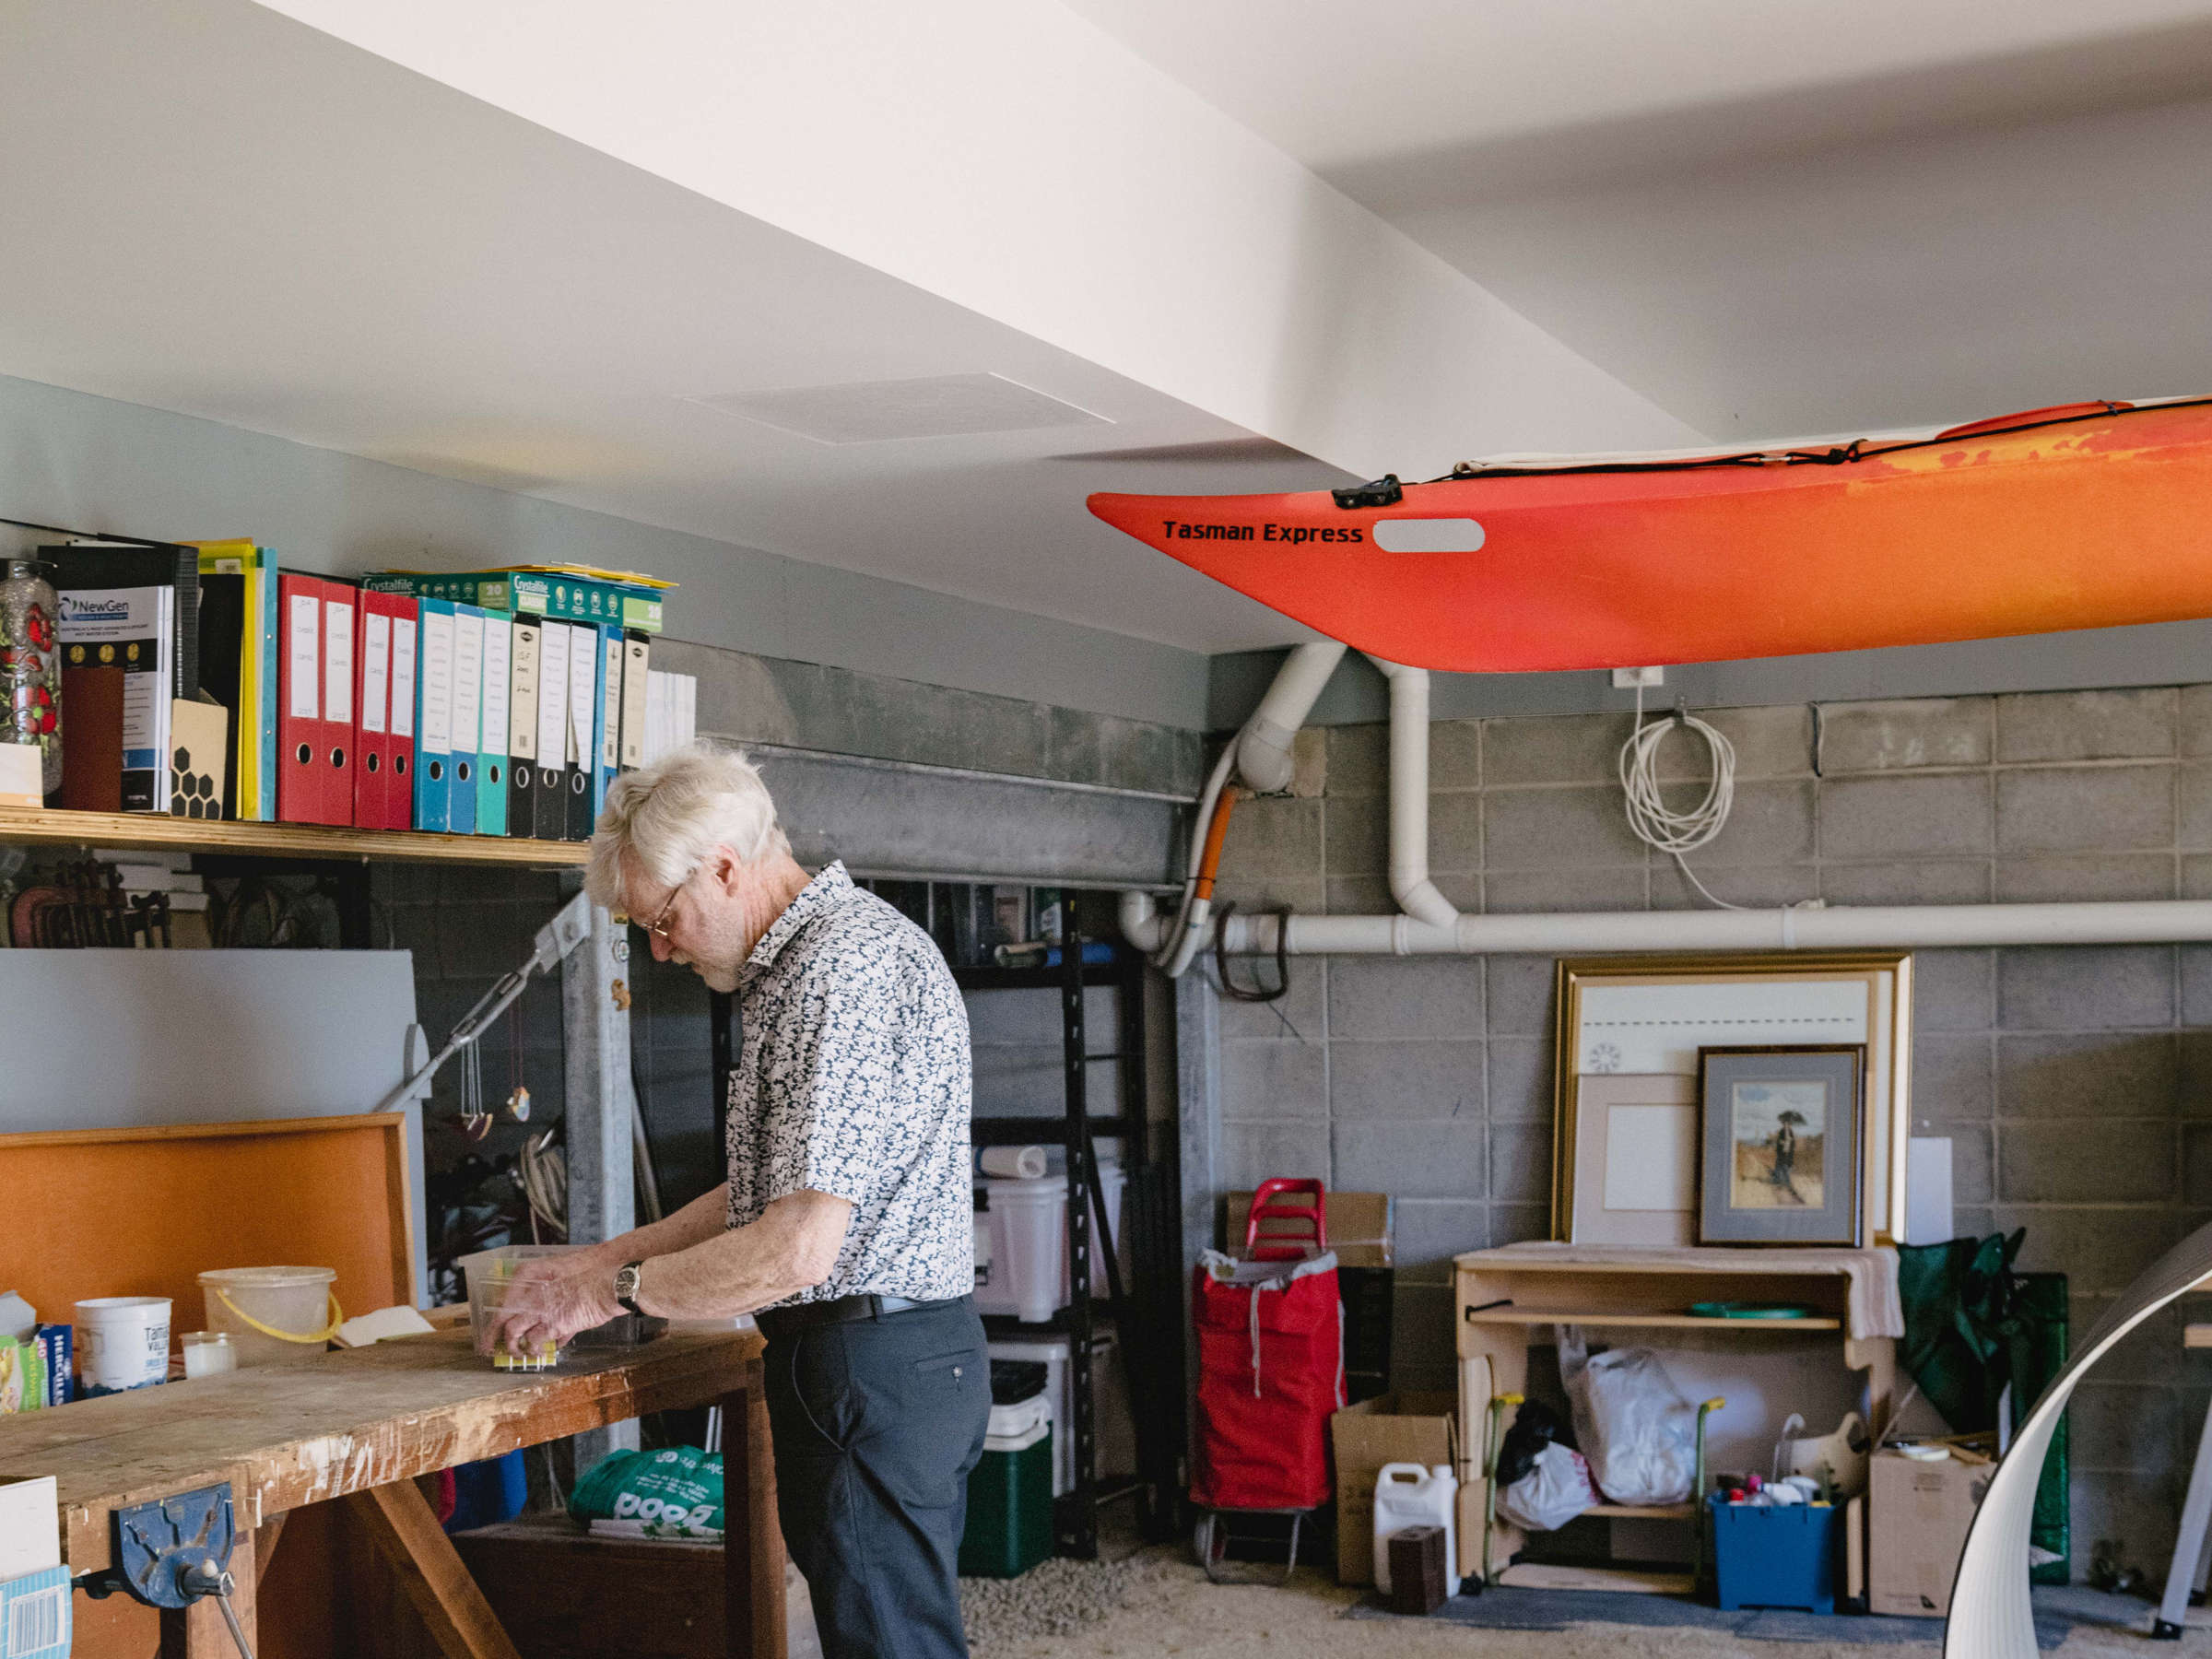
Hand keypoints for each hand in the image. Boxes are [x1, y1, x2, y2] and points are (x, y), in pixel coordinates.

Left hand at [480, 1254, 621, 1360]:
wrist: (609, 1284)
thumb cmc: (593, 1279)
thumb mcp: (568, 1282)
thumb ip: (554, 1299)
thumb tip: (552, 1320)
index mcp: (534, 1281)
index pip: (505, 1302)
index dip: (496, 1319)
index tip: (492, 1328)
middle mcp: (533, 1295)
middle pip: (502, 1319)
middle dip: (496, 1337)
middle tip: (495, 1348)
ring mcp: (541, 1310)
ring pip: (513, 1333)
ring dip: (514, 1347)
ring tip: (518, 1354)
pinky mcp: (554, 1325)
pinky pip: (535, 1342)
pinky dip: (535, 1349)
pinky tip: (540, 1352)